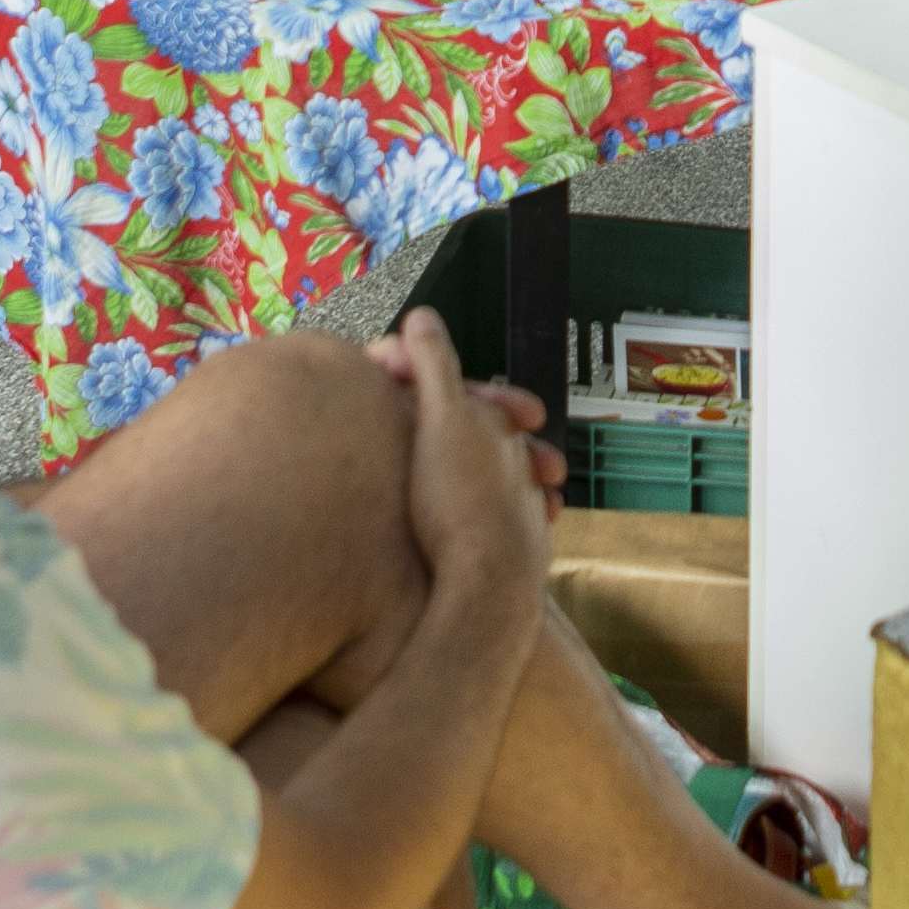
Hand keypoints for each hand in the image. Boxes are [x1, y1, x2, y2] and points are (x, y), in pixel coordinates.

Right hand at [385, 311, 551, 612]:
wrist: (487, 593)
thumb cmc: (458, 503)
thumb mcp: (437, 421)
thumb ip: (432, 365)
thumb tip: (422, 316)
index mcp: (496, 430)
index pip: (464, 396)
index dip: (425, 383)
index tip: (389, 377)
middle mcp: (516, 466)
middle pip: (482, 438)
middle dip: (456, 431)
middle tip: (408, 430)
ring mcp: (519, 512)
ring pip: (493, 483)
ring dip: (472, 479)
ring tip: (441, 485)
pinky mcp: (516, 558)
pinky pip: (493, 529)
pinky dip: (476, 522)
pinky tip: (454, 534)